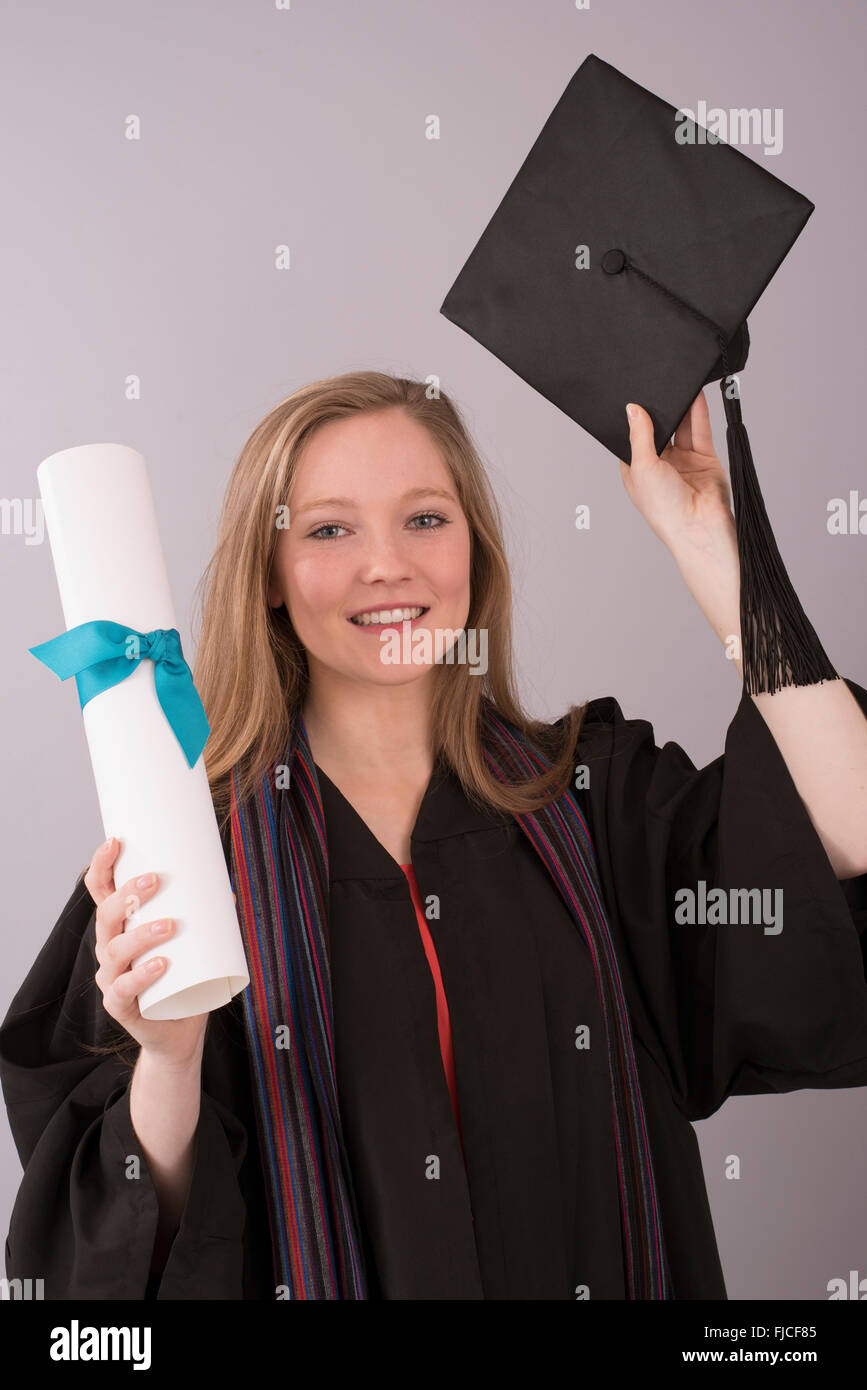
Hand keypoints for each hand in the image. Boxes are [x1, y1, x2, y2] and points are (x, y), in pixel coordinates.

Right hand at [84, 837, 208, 1066]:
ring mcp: (111, 977)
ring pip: (115, 950)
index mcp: (121, 926)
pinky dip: (141, 976)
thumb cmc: (183, 978)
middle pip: (105, 915)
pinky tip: (161, 965)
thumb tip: (229, 893)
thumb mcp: (194, 942)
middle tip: (155, 880)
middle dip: (127, 895)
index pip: (101, 890)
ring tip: (171, 925)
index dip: (102, 865)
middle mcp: (109, 948)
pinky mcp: (119, 1006)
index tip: (116, 841)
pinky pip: (123, 989)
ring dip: (141, 934)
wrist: (179, 1032)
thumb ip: (207, 918)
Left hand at [618, 391, 735, 552]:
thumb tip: (632, 409)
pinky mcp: (705, 458)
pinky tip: (695, 395)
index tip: (635, 398)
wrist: (699, 526)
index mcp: (638, 471)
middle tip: (658, 387)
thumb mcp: (642, 467)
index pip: (634, 438)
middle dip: (660, 411)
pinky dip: (698, 412)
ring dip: (681, 408)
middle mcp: (660, 465)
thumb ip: (639, 435)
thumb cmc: (664, 509)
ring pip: (681, 427)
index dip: (636, 420)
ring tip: (679, 385)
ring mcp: (684, 462)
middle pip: (660, 430)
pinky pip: (700, 430)